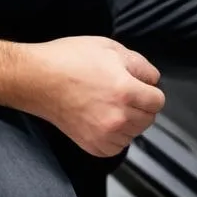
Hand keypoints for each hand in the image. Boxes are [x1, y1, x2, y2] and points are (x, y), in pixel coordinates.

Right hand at [21, 36, 165, 156]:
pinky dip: (116, 135)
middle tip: (125, 92)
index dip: (151, 90)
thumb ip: (140, 66)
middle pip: (149, 119)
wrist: (38, 78)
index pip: (158, 101)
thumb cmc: (70, 60)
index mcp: (125, 91)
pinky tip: (105, 118)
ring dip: (130, 121)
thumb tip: (153, 79)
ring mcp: (103, 134)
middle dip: (143, 105)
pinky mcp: (90, 145)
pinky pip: (117, 146)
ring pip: (134, 133)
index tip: (141, 85)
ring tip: (112, 104)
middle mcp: (116, 117)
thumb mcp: (113, 49)